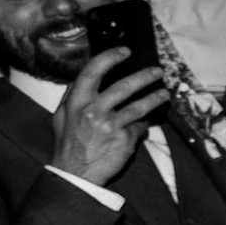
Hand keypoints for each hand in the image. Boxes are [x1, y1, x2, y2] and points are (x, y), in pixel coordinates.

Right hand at [51, 49, 166, 187]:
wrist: (75, 173)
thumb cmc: (68, 143)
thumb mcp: (61, 117)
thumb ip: (71, 97)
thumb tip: (80, 79)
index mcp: (76, 102)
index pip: (92, 72)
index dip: (110, 58)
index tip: (125, 51)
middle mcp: (93, 111)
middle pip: (123, 87)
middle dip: (144, 76)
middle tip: (158, 71)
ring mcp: (110, 126)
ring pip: (138, 107)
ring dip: (154, 98)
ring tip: (165, 94)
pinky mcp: (124, 140)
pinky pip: (139, 127)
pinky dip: (145, 124)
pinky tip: (149, 121)